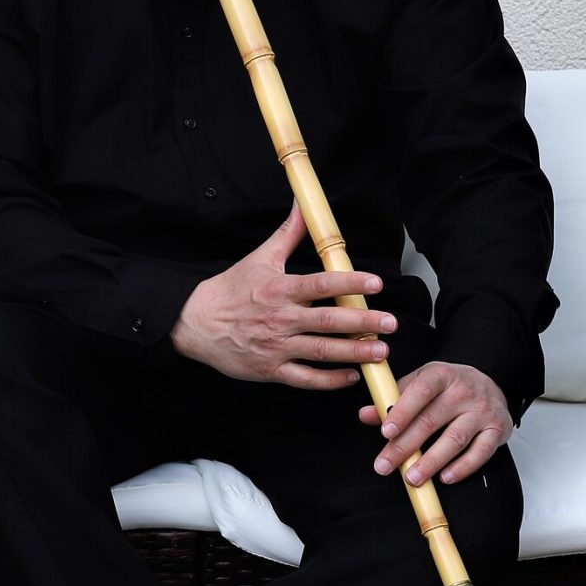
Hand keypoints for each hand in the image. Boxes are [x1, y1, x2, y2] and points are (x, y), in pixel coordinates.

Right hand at [169, 202, 396, 387]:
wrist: (194, 322)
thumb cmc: (230, 290)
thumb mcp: (259, 258)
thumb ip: (288, 234)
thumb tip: (303, 205)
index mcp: (280, 289)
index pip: (322, 285)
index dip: (350, 284)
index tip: (376, 284)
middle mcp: (281, 319)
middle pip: (329, 322)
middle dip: (363, 323)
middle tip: (391, 323)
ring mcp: (276, 347)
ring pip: (322, 352)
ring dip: (354, 353)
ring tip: (381, 352)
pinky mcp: (271, 370)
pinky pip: (305, 378)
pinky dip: (329, 380)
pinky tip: (351, 376)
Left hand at [359, 361, 512, 487]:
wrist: (491, 381)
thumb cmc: (449, 385)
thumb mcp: (420, 382)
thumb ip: (393, 398)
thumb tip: (366, 415)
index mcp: (441, 375)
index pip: (420, 391)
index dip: (402, 412)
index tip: (385, 432)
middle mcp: (464, 391)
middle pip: (431, 421)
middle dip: (405, 446)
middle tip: (385, 465)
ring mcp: (482, 411)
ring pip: (454, 439)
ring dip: (431, 462)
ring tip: (412, 477)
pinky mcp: (497, 429)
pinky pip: (480, 452)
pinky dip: (462, 468)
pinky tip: (445, 477)